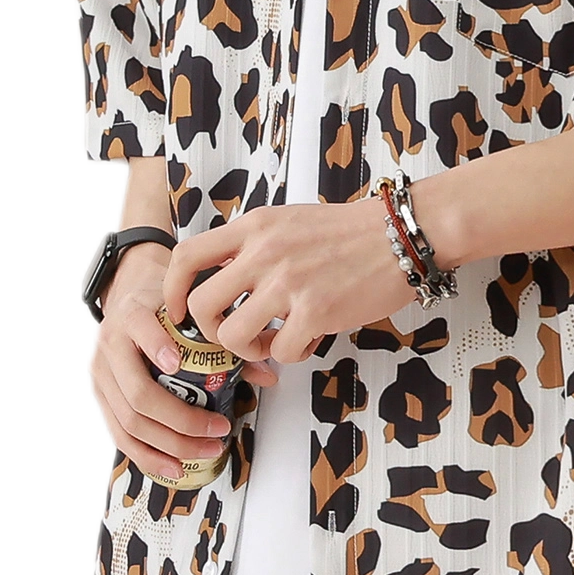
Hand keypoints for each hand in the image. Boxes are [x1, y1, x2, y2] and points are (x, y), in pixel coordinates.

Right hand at [86, 242, 279, 485]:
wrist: (128, 305)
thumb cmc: (159, 306)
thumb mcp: (189, 310)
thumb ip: (225, 338)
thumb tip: (265, 375)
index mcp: (132, 313)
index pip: (139, 327)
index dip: (156, 347)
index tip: (176, 364)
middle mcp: (111, 344)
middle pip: (139, 393)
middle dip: (182, 420)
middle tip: (217, 429)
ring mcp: (102, 374)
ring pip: (130, 422)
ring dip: (170, 444)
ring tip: (205, 450)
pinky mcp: (102, 398)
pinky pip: (121, 436)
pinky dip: (149, 456)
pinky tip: (174, 466)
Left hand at [161, 196, 414, 365]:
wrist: (401, 233)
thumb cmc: (349, 232)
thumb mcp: (289, 221)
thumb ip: (254, 246)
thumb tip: (225, 281)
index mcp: (254, 226)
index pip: (187, 256)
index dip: (172, 291)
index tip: (178, 311)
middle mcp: (263, 251)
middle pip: (200, 305)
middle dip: (211, 332)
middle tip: (234, 335)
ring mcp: (288, 282)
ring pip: (234, 335)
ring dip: (250, 349)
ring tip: (273, 341)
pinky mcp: (316, 311)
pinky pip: (281, 351)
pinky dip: (292, 353)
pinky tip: (310, 338)